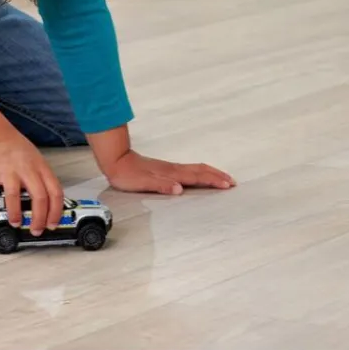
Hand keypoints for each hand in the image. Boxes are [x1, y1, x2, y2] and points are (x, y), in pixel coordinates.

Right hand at [0, 137, 65, 235]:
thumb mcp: (39, 163)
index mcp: (41, 168)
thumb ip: (43, 183)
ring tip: (15, 222)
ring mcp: (8, 170)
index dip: (55, 211)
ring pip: (14, 195)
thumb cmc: (20, 154)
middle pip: (39, 196)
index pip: (55, 192)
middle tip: (36, 229)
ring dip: (15, 213)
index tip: (52, 224)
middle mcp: (26, 169)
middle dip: (39, 218)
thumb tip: (49, 210)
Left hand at [107, 149, 234, 195]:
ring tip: (222, 178)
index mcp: (171, 174)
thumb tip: (179, 189)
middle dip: (217, 176)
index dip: (213, 181)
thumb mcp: (142, 183)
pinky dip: (199, 173)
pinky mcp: (165, 169)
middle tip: (232, 182)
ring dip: (211, 173)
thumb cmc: (127, 174)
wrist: (116, 160)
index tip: (228, 185)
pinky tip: (198, 177)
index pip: (197, 177)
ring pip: (195, 169)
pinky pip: (188, 170)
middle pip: (200, 171)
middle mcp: (173, 170)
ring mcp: (170, 168)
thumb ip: (161, 186)